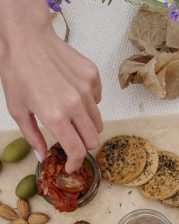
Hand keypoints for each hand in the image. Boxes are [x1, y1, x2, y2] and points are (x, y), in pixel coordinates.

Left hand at [0, 4, 101, 172]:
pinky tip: (73, 93)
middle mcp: (75, 104)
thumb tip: (43, 156)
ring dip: (86, 124)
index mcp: (55, 116)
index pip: (77, 150)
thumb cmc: (17, 72)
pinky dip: (89, 103)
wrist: (28, 39)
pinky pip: (98, 99)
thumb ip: (32, 136)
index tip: (72, 166)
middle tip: (72, 140)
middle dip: (84, 145)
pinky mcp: (93, 77)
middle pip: (94, 138)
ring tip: (70, 114)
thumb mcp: (17, 108)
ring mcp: (87, 90)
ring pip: (98, 121)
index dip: (76, 163)